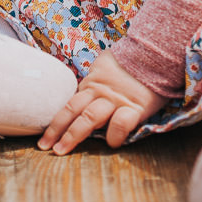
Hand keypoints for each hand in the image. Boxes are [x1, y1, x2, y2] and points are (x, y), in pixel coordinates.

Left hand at [38, 51, 167, 154]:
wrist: (157, 51)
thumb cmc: (134, 60)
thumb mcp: (108, 65)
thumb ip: (97, 78)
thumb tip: (85, 90)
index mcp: (93, 83)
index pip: (70, 103)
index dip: (56, 120)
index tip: (45, 136)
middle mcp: (100, 92)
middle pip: (72, 110)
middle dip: (57, 129)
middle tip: (44, 146)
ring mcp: (116, 100)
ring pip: (88, 117)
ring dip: (73, 135)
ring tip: (61, 151)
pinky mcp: (135, 107)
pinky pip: (120, 123)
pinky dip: (114, 134)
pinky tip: (111, 144)